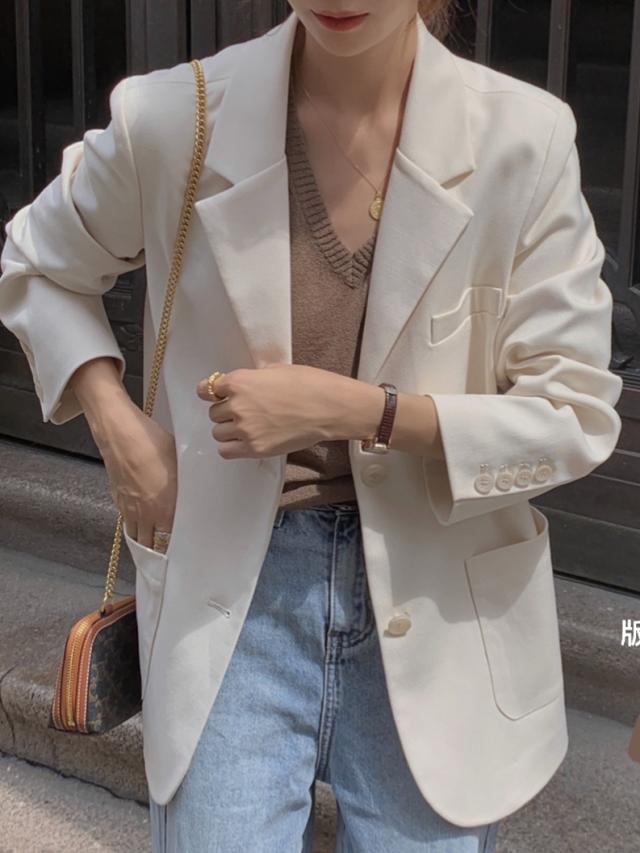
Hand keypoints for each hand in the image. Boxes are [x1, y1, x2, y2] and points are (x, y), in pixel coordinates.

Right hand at [93, 399, 177, 549]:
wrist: (121, 435)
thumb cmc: (153, 444)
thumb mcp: (179, 462)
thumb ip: (186, 481)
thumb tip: (195, 487)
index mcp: (165, 507)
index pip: (174, 537)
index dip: (180, 544)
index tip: (188, 548)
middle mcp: (146, 513)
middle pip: (153, 544)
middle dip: (160, 552)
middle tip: (169, 559)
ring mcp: (129, 508)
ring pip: (137, 536)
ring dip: (145, 544)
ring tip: (153, 552)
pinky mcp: (118, 499)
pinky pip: (126, 522)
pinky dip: (133, 528)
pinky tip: (140, 526)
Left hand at [195, 363, 379, 459]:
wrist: (329, 408)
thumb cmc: (309, 384)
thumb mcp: (275, 370)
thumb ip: (253, 378)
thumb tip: (243, 385)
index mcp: (239, 382)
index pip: (206, 389)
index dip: (212, 392)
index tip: (217, 395)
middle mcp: (237, 406)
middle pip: (214, 413)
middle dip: (226, 411)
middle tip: (245, 411)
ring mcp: (245, 429)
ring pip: (218, 432)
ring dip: (229, 429)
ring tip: (248, 427)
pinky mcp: (255, 449)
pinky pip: (226, 451)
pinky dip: (232, 446)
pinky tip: (245, 441)